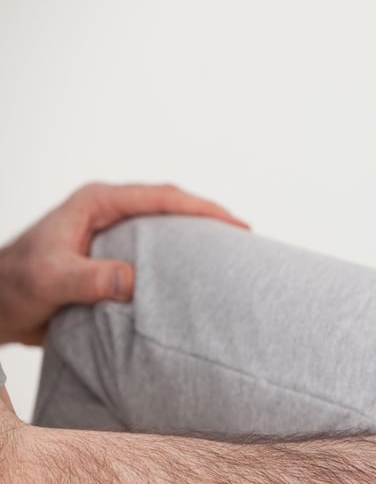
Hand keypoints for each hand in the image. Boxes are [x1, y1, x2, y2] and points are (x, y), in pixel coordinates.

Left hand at [0, 182, 248, 345]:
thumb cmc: (10, 285)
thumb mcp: (48, 280)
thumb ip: (88, 278)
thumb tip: (133, 280)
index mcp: (96, 203)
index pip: (160, 198)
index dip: (202, 209)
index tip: (235, 223)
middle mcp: (108, 212)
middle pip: (170, 205)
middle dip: (208, 216)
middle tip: (244, 233)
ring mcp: (111, 233)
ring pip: (164, 226)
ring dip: (196, 235)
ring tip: (230, 250)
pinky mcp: (111, 256)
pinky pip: (154, 251)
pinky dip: (178, 257)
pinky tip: (196, 273)